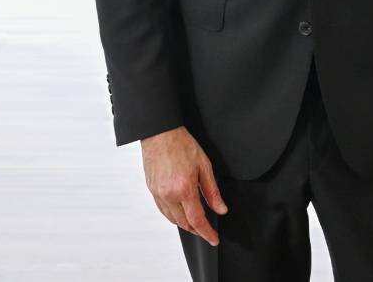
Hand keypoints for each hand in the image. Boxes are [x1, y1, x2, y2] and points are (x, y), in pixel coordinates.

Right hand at [141, 125, 228, 245]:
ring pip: (172, 219)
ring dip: (185, 224)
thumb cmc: (181, 144)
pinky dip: (173, 216)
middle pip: (184, 223)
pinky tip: (180, 212)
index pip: (197, 220)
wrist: (159, 133)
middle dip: (197, 230)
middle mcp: (169, 195)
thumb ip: (212, 191)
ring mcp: (158, 194)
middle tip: (207, 230)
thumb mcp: (204, 166)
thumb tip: (220, 209)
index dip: (207, 233)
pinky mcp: (152, 190)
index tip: (213, 239)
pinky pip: (163, 210)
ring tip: (195, 223)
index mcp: (184, 189)